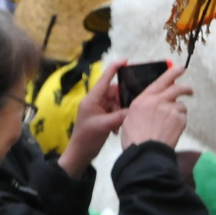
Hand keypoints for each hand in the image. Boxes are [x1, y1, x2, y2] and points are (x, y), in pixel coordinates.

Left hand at [58, 63, 125, 177]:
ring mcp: (99, 109)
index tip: (126, 61)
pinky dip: (118, 118)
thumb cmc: (87, 138)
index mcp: (92, 98)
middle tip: (130, 108)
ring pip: (116, 103)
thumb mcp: (104, 126)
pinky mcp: (102, 117)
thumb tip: (135, 109)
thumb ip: (120, 116)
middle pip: (114, 92)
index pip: (105, 79)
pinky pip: (114, 112)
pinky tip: (117, 130)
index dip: (115, 68)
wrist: (80, 154)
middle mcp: (95, 101)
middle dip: (122, 99)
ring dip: (120, 112)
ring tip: (120, 124)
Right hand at [120, 64, 190, 150]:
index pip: (161, 80)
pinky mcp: (179, 120)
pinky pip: (183, 117)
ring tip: (171, 124)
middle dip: (186, 88)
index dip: (172, 72)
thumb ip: (141, 108)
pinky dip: (180, 122)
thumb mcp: (129, 118)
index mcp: (144, 99)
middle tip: (189, 90)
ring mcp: (170, 110)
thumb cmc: (135, 139)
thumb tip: (148, 106)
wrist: (145, 152)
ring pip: (181, 105)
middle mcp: (158, 101)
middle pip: (178, 88)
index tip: (180, 68)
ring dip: (179, 112)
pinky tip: (172, 130)